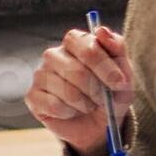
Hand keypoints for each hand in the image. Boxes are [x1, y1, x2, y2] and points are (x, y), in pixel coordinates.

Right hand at [27, 24, 132, 155]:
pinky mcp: (32, 96)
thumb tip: (101, 31)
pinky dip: (70, 113)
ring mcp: (40, 74)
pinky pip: (55, 106)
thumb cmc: (110, 94)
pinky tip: (71, 111)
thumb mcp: (123, 72)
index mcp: (75, 42)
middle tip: (104, 99)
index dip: (104, 66)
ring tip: (89, 105)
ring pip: (68, 92)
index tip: (118, 82)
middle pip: (77, 71)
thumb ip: (117, 47)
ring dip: (86, 104)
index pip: (86, 46)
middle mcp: (54, 54)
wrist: (98, 125)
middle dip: (97, 90)